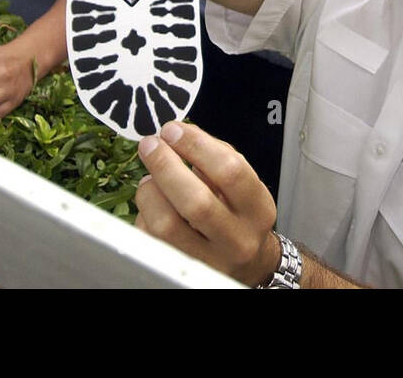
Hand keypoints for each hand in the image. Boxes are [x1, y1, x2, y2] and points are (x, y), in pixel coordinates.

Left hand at [135, 121, 279, 285]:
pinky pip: (152, 240)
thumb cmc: (241, 216)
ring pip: (167, 225)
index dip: (196, 146)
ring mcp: (209, 261)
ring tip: (149, 178)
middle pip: (196, 202)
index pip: (230, 171)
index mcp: (258, 210)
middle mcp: (238, 239)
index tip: (173, 130)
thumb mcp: (244, 185)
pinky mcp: (182, 271)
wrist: (248, 264)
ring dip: (150, 193)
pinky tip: (152, 205)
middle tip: (150, 145)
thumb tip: (179, 133)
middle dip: (165, 166)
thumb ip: (217, 155)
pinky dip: (145, 215)